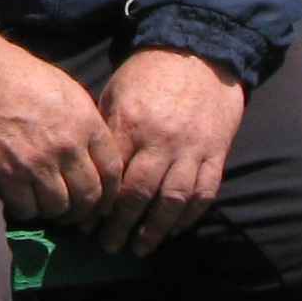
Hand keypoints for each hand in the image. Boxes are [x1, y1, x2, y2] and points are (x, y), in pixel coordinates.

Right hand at [0, 35, 117, 226]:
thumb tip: (96, 158)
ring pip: (59, 207)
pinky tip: (23, 201)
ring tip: (47, 206)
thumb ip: (88, 126)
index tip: (101, 201)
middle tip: (74, 212)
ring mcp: (37, 162)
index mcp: (87, 125)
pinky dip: (27, 211)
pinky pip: (26, 208)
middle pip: (88, 196)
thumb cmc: (25, 77)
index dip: (110, 194)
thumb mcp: (71, 93)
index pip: (113, 173)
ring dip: (55, 212)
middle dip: (83, 210)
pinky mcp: (8, 173)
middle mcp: (67, 147)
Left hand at [92, 48, 245, 255]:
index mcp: (131, 125)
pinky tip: (174, 230)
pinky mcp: (216, 153)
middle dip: (121, 226)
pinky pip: (204, 193)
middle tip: (107, 246)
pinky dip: (189, 216)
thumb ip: (107, 129)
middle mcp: (161, 142)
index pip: (111, 175)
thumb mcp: (116, 92)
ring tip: (140, 249)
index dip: (98, 204)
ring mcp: (191, 150)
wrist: (201, 51)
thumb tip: (89, 164)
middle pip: (139, 195)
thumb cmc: (149, 71)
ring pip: (173, 201)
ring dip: (155, 231)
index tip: (85, 224)